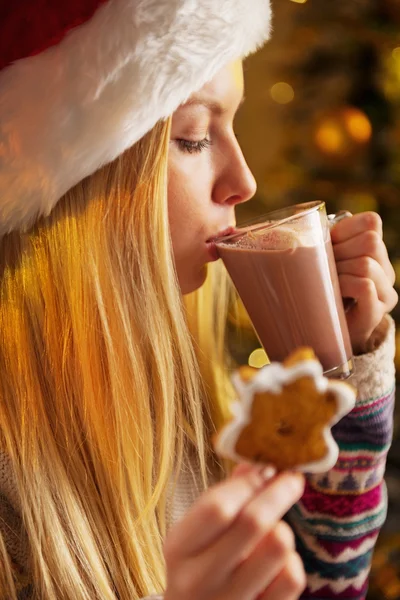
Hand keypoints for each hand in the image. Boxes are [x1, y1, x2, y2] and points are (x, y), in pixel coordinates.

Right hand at [164, 463, 305, 599]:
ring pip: (278, 547)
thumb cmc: (198, 567)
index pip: (217, 507)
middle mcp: (200, 578)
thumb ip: (223, 496)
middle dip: (279, 493)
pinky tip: (278, 562)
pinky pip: (292, 578)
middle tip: (292, 478)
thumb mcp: (196, 533)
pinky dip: (292, 561)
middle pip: (253, 522)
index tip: (265, 467)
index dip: (247, 483)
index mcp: (179, 548)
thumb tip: (256, 465)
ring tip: (274, 529)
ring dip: (281, 530)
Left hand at [331, 211, 397, 353]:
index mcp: (375, 253)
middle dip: (339, 251)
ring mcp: (385, 293)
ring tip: (326, 284)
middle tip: (321, 268)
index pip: (372, 222)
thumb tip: (309, 220)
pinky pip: (365, 286)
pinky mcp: (376, 312)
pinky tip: (334, 295)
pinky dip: (346, 286)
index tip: (327, 244)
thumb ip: (325, 240)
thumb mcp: (323, 261)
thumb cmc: (320, 291)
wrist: (325, 333)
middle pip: (370, 241)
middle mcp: (385, 271)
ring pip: (366, 264)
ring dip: (339, 271)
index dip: (345, 229)